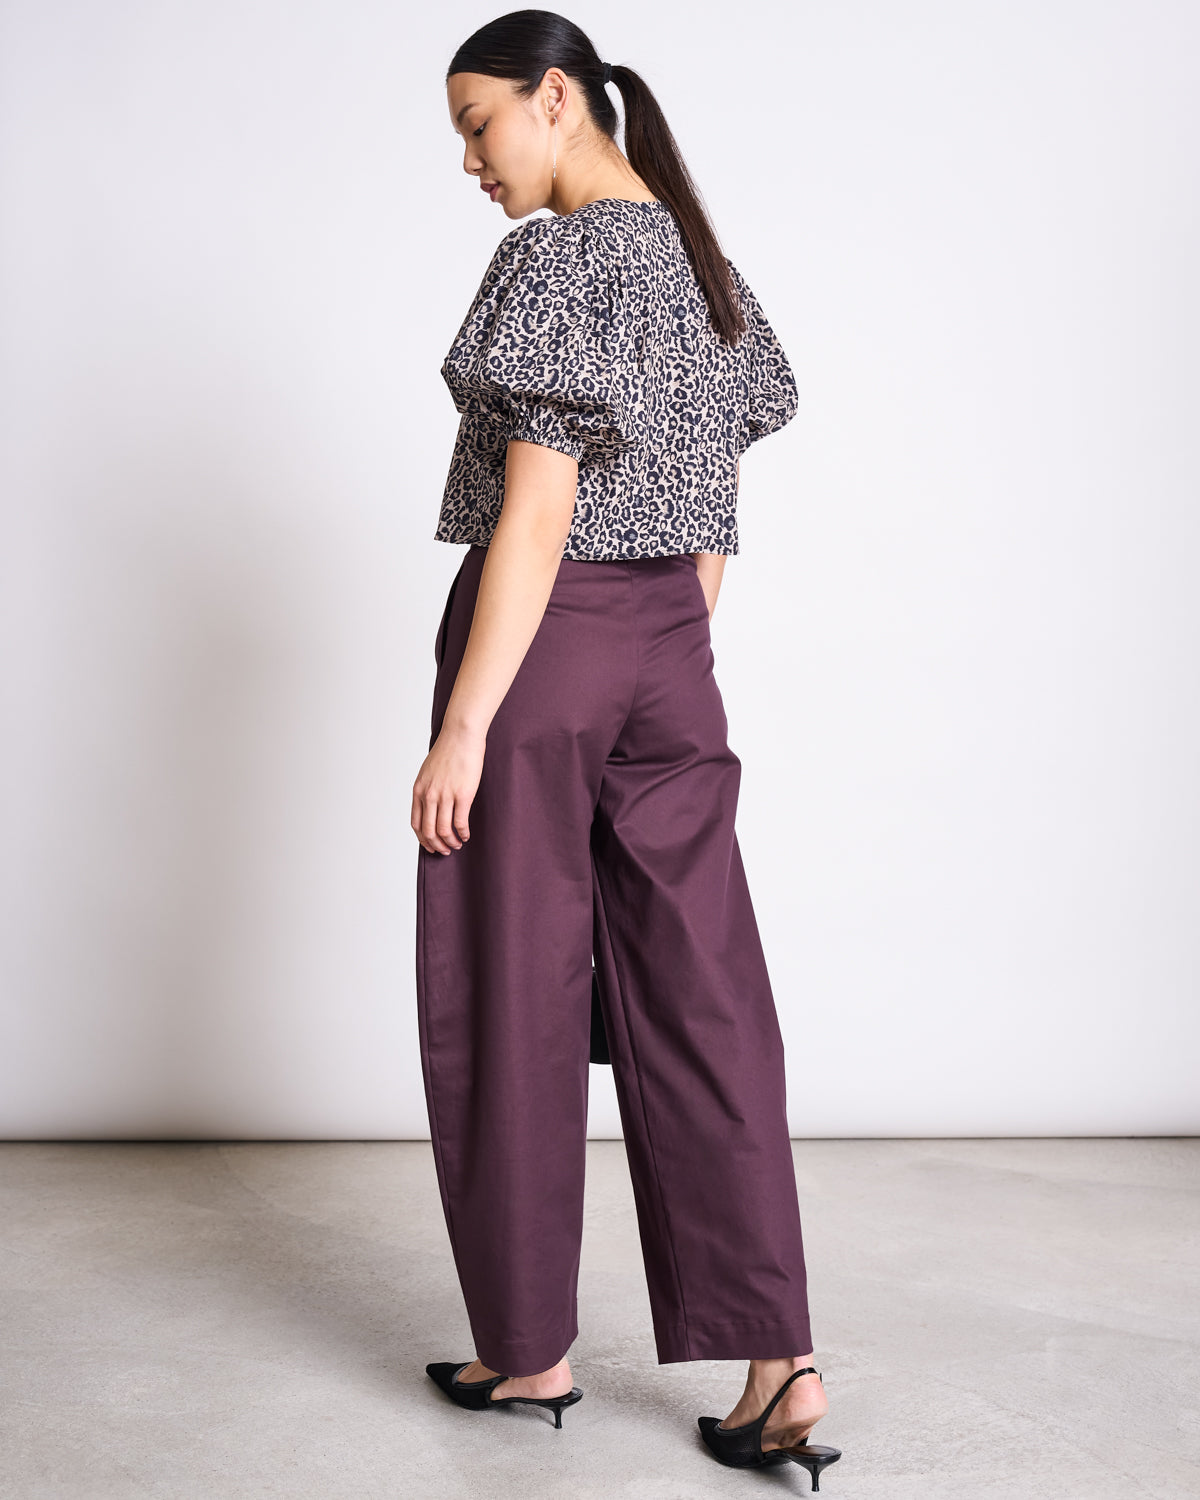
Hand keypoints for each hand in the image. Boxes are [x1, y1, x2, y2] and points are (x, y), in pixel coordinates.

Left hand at [412, 721, 485, 853]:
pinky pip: (460, 823)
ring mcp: (445, 796)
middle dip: (436, 845)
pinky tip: (466, 835)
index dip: (423, 839)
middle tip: (445, 851)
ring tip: (457, 845)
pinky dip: (463, 834)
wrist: (460, 735)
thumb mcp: (428, 771)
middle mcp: (429, 795)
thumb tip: (432, 805)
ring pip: (444, 830)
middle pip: (429, 831)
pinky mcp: (463, 795)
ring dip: (450, 842)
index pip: (416, 823)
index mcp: (419, 790)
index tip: (430, 845)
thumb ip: (427, 788)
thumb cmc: (448, 750)